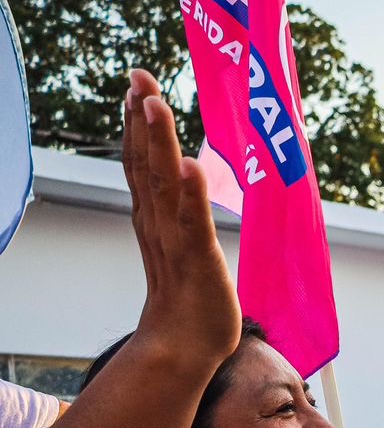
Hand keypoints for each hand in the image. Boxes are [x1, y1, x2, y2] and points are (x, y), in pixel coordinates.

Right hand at [123, 70, 239, 370]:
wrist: (185, 350)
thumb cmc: (190, 300)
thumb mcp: (182, 246)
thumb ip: (177, 215)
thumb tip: (179, 187)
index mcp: (156, 218)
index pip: (142, 163)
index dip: (139, 123)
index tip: (138, 85)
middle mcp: (159, 224)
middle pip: (146, 163)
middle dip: (143, 118)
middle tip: (140, 76)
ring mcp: (177, 242)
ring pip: (164, 184)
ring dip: (159, 143)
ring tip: (154, 104)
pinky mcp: (200, 262)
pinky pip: (194, 224)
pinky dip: (191, 195)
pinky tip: (188, 166)